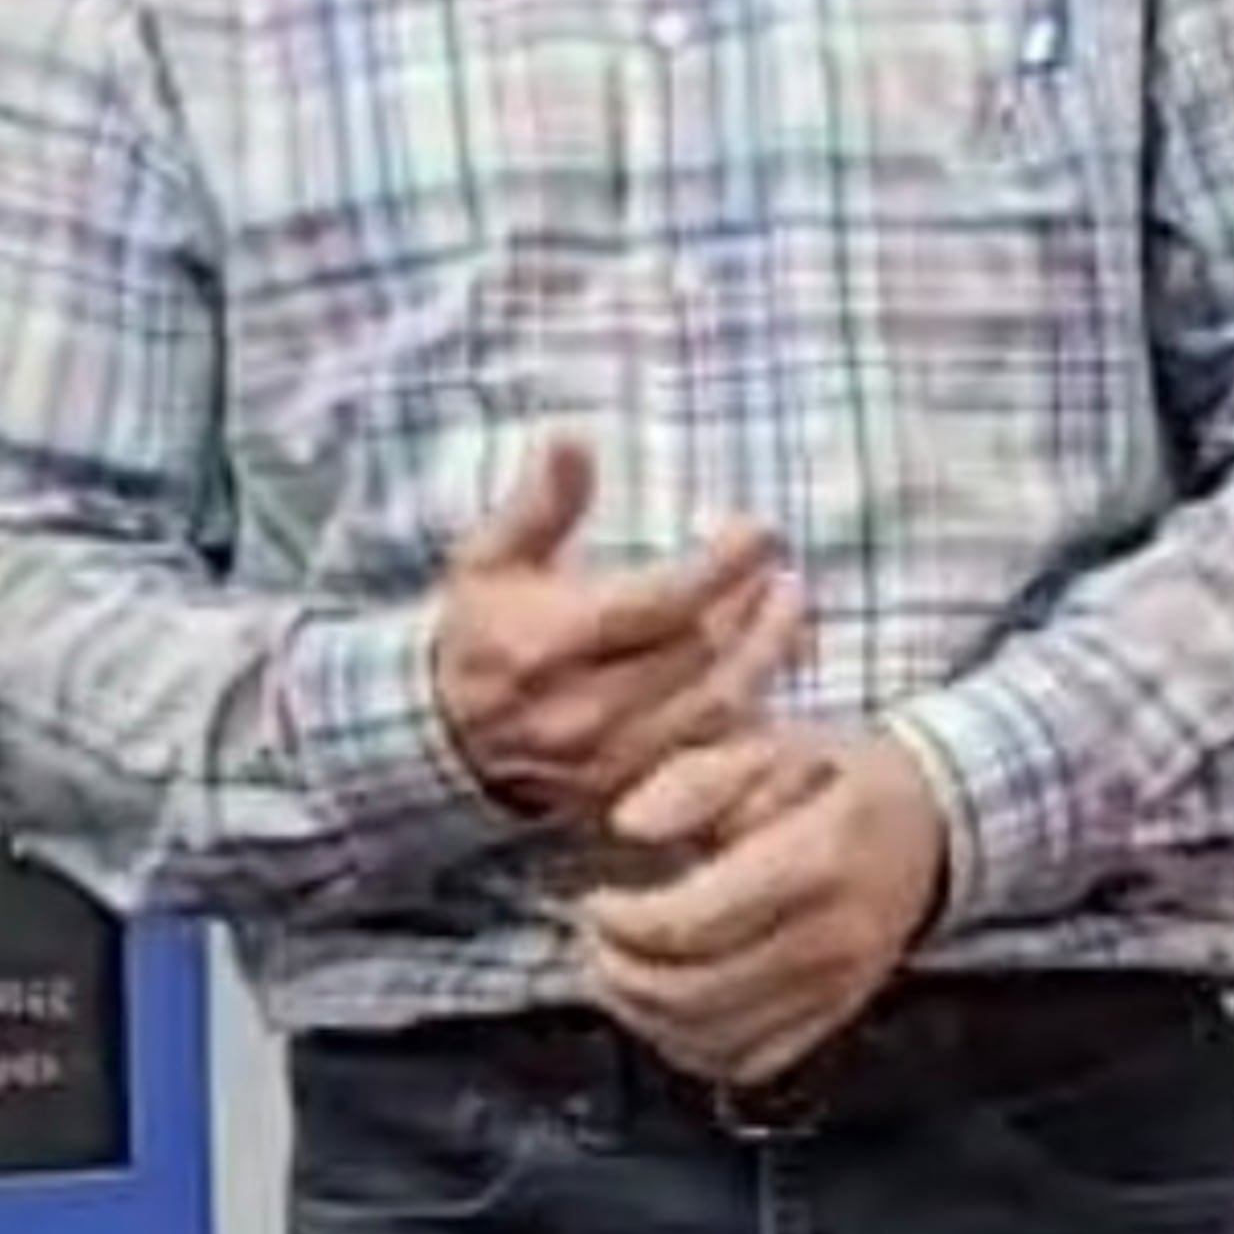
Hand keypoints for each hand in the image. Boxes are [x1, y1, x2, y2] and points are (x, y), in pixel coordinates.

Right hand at [429, 437, 800, 816]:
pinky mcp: (630, 796)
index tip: (760, 529)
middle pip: (696, 658)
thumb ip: (538, 503)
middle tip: (780, 564)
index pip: (654, 605)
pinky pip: (711, 767)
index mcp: (546, 646)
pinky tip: (776, 674)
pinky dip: (755, 720)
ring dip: (765, 658)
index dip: (718, 567)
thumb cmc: (480, 632)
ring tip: (791, 605)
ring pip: (714, 713)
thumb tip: (571, 437)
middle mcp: (581, 710)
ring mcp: (609, 762)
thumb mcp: (489, 559)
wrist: (442, 740)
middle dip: (751, 607)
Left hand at [575, 725, 948, 1083]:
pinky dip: (690, 1049)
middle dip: (621, 972)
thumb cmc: (842, 780)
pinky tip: (664, 1010)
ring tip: (617, 972)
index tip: (595, 899)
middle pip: (694, 991)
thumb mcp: (772, 746)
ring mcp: (836, 988)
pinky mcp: (834, 1017)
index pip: (695, 921)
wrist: (933, 824)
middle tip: (593, 940)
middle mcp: (831, 936)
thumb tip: (629, 825)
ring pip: (713, 1039)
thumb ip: (694, 781)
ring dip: (644, 1016)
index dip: (624, 922)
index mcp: (815, 860)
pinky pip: (747, 1063)